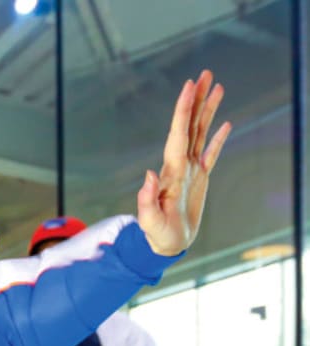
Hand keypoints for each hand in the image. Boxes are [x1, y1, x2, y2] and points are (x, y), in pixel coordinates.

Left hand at [138, 70, 231, 255]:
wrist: (166, 243)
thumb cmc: (156, 234)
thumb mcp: (149, 220)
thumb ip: (146, 199)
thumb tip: (148, 174)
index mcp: (170, 170)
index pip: (178, 133)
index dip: (183, 110)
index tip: (189, 86)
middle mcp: (179, 164)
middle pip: (190, 124)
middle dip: (197, 99)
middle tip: (205, 74)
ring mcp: (190, 169)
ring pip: (200, 132)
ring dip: (208, 110)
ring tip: (217, 87)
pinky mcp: (200, 178)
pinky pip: (211, 152)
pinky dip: (218, 137)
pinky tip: (226, 122)